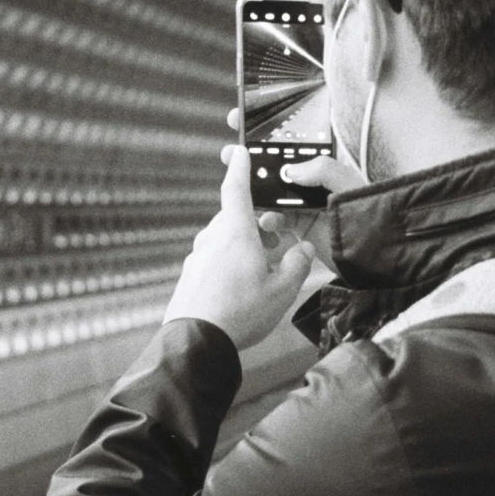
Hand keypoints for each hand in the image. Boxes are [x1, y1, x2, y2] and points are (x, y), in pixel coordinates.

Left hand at [164, 146, 317, 349]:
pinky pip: (213, 261)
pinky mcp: (190, 276)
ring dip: (244, 248)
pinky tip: (241, 290)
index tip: (241, 153)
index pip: (236, 190)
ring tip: (263, 272)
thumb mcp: (282, 291)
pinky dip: (230, 266)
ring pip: (224, 241)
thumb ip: (297, 266)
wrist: (196, 342)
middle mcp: (212, 239)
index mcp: (234, 233)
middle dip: (257, 226)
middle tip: (276, 244)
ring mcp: (197, 257)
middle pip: (235, 220)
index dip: (240, 169)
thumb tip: (304, 251)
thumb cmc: (240, 313)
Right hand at [221, 104, 363, 250]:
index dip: (266, 132)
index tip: (241, 120)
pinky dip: (267, 220)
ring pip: (269, 193)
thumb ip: (322, 170)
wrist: (375, 250)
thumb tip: (290, 170)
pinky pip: (274, 220)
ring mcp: (302, 203)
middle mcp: (309, 181)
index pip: (290, 142)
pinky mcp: (298, 226)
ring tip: (242, 195)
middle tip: (228, 154)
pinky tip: (266, 222)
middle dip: (250, 161)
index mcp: (321, 164)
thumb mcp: (348, 184)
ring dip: (254, 194)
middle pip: (273, 166)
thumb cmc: (367, 212)